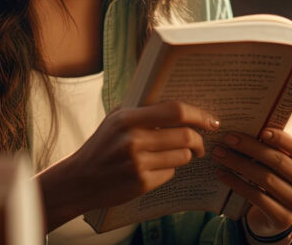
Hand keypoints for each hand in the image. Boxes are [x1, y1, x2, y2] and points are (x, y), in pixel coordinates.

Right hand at [36, 101, 219, 230]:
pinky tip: (153, 169)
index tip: (211, 120)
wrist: (80, 179)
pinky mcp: (142, 183)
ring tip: (170, 154)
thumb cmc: (101, 145)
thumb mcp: (115, 120)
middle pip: (186, 136)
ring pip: (182, 156)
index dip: (199, 115)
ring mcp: (138, 164)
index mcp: (127, 118)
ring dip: (184, 155)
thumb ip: (143, 111)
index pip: (175, 111)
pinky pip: (171, 174)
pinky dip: (168, 171)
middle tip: (200, 144)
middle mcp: (133, 140)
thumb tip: (181, 107)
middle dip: (199, 141)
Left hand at [212, 129, 291, 238]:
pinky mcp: (283, 219)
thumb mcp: (279, 164)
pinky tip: (222, 174)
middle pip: (278, 162)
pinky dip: (236, 183)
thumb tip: (250, 124)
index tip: (261, 129)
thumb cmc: (276, 179)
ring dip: (238, 163)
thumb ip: (274, 147)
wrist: (276, 217)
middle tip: (227, 138)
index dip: (281, 138)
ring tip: (219, 154)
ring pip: (265, 179)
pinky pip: (256, 197)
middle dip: (250, 147)